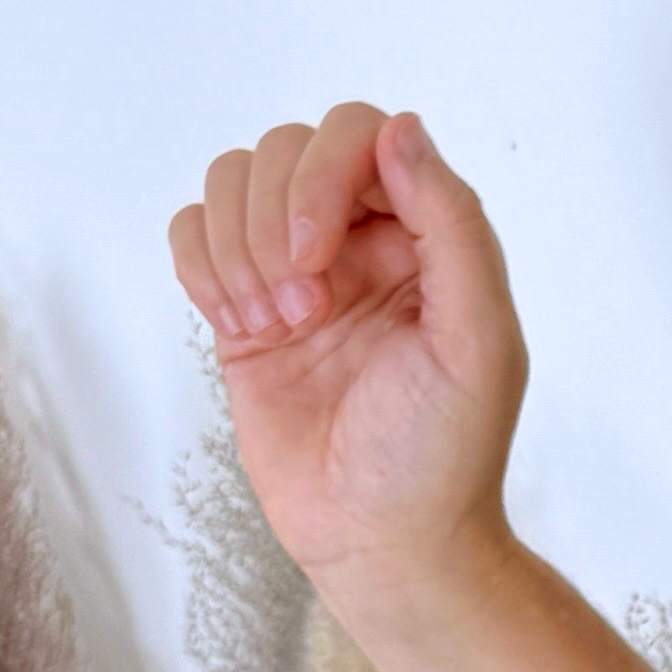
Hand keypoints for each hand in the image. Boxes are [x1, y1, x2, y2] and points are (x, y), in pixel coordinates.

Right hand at [169, 101, 528, 615]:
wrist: (380, 543)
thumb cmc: (441, 454)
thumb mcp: (478, 341)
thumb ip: (454, 226)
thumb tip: (403, 128)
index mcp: (426, 235)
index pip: (361, 136)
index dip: (325, 176)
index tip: (320, 258)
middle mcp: (360, 239)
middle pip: (287, 148)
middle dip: (276, 219)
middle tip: (302, 309)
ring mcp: (295, 269)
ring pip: (232, 182)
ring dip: (238, 249)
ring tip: (276, 326)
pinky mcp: (241, 309)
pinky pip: (194, 234)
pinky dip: (203, 268)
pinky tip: (242, 329)